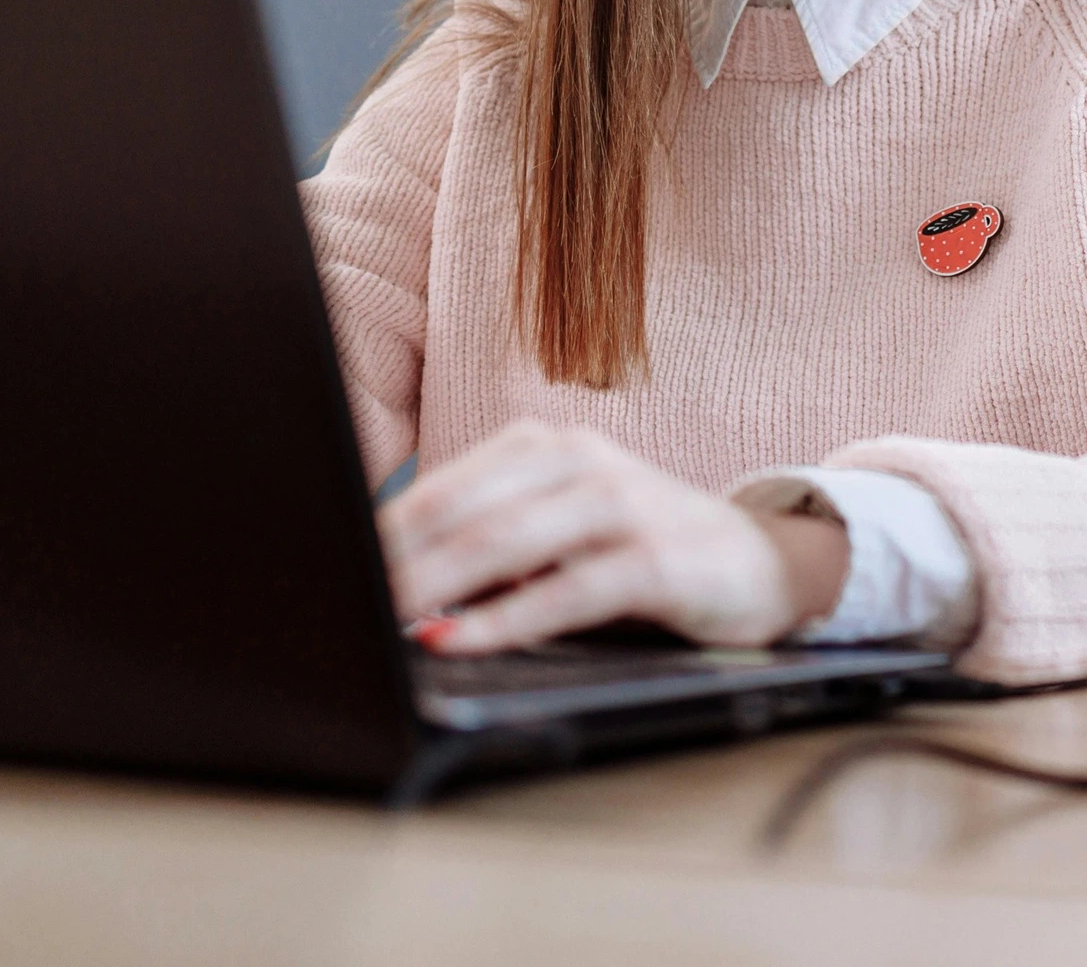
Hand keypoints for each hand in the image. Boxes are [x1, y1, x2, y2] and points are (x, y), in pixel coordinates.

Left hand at [378, 421, 850, 653]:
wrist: (763, 561)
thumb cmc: (642, 550)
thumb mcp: (561, 533)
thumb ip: (489, 545)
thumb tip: (389, 581)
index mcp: (546, 447)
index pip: (442, 489)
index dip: (378, 533)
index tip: (323, 572)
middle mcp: (582, 462)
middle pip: (465, 511)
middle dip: (393, 561)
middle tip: (336, 601)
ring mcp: (622, 505)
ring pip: (507, 541)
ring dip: (434, 585)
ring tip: (380, 616)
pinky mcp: (655, 559)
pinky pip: (566, 590)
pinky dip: (504, 619)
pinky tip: (458, 639)